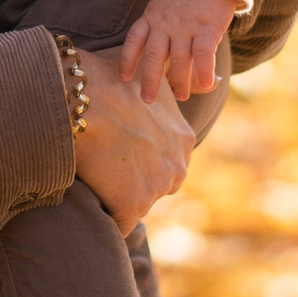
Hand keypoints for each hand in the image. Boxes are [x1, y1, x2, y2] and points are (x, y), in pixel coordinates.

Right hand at [69, 42, 191, 227]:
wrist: (80, 96)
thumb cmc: (107, 79)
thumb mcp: (152, 74)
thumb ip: (181, 80)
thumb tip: (217, 79)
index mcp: (183, 138)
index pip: (164, 160)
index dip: (137, 155)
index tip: (116, 144)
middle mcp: (178, 165)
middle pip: (154, 185)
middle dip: (132, 179)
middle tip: (104, 159)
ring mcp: (158, 186)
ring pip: (136, 203)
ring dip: (116, 195)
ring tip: (94, 172)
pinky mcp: (134, 203)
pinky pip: (120, 222)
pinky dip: (106, 214)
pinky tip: (91, 196)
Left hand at [118, 0, 238, 102]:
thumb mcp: (164, 4)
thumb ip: (160, 25)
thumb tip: (163, 53)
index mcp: (152, 17)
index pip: (134, 40)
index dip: (127, 60)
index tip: (124, 77)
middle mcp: (164, 24)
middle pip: (153, 56)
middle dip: (149, 80)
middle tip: (147, 100)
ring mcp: (185, 26)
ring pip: (178, 60)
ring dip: (179, 81)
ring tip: (181, 96)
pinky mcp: (206, 27)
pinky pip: (203, 54)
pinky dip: (204, 71)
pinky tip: (206, 84)